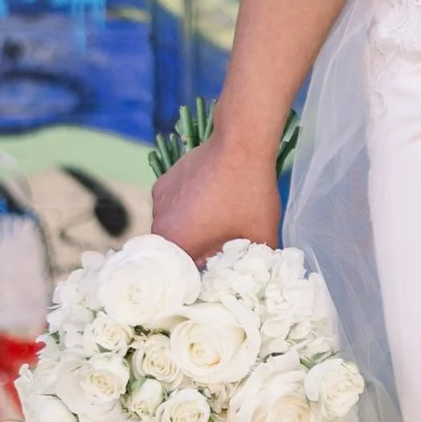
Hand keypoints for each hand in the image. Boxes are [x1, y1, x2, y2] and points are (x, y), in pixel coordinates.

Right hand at [150, 135, 282, 264]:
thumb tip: (252, 276)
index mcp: (177, 243)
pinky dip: (186, 210)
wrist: (240, 144)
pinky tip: (210, 199)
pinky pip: (172, 207)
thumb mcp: (261, 237)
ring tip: (217, 220)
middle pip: (174, 252)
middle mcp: (159, 224)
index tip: (217, 272)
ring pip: (173, 228)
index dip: (199, 278)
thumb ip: (253, 263)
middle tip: (221, 247)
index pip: (181, 274)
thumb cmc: (250, 193)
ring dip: (190, 230)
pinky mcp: (162, 183)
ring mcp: (158, 202)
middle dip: (195, 254)